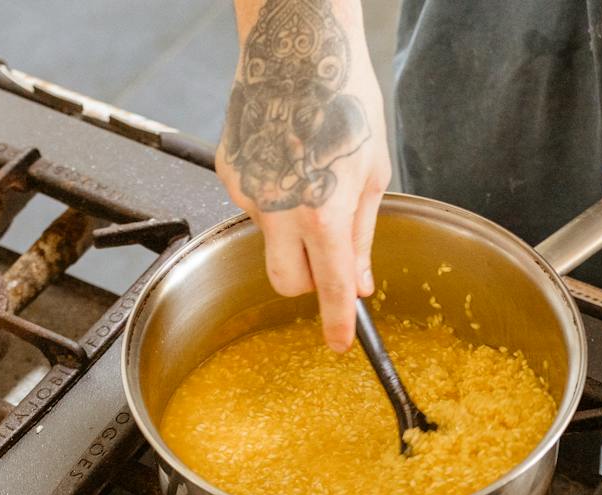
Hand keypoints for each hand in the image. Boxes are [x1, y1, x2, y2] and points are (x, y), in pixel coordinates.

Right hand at [219, 0, 390, 351]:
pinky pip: (253, 204)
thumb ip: (363, 235)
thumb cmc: (341, 94)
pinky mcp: (228, 173)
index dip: (337, 323)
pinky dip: (271, 196)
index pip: (329, 288)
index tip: (340, 343)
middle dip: (306, 281)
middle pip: (285, 282)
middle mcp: (278, 209)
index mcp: (323, 211)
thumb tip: (361, 280)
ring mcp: (247, 191)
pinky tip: (285, 157)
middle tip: (327, 254)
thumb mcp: (373, 170)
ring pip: (269, 240)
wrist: (295, 45)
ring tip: (307, 174)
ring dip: (290, 227)